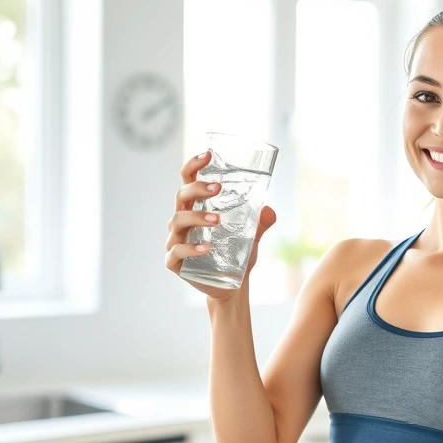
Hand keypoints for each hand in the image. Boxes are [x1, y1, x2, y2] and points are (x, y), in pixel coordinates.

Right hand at [166, 150, 276, 300]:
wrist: (233, 287)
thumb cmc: (238, 255)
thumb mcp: (253, 235)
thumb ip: (261, 221)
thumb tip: (268, 210)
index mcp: (196, 208)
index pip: (188, 180)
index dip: (193, 165)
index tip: (207, 155)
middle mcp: (182, 221)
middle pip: (181, 196)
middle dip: (198, 188)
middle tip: (218, 187)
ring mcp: (175, 240)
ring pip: (177, 220)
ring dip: (197, 216)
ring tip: (217, 220)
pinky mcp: (174, 262)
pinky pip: (176, 251)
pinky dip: (191, 248)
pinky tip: (207, 248)